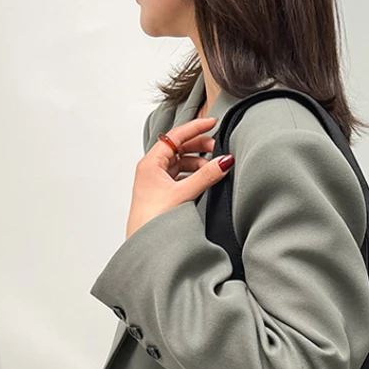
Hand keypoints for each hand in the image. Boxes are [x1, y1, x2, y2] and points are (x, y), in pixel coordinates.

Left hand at [125, 117, 234, 238]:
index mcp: (150, 163)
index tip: (213, 123)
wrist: (143, 245)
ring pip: (180, 163)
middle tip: (218, 148)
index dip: (195, 128)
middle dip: (198, 146)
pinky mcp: (162, 194)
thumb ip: (206, 176)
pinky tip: (204, 181)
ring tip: (213, 169)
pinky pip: (180, 176)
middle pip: (178, 148)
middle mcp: (151, 169)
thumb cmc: (152, 220)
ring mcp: (156, 182)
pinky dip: (193, 175)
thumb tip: (224, 161)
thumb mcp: (184, 194)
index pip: (175, 136)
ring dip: (197, 162)